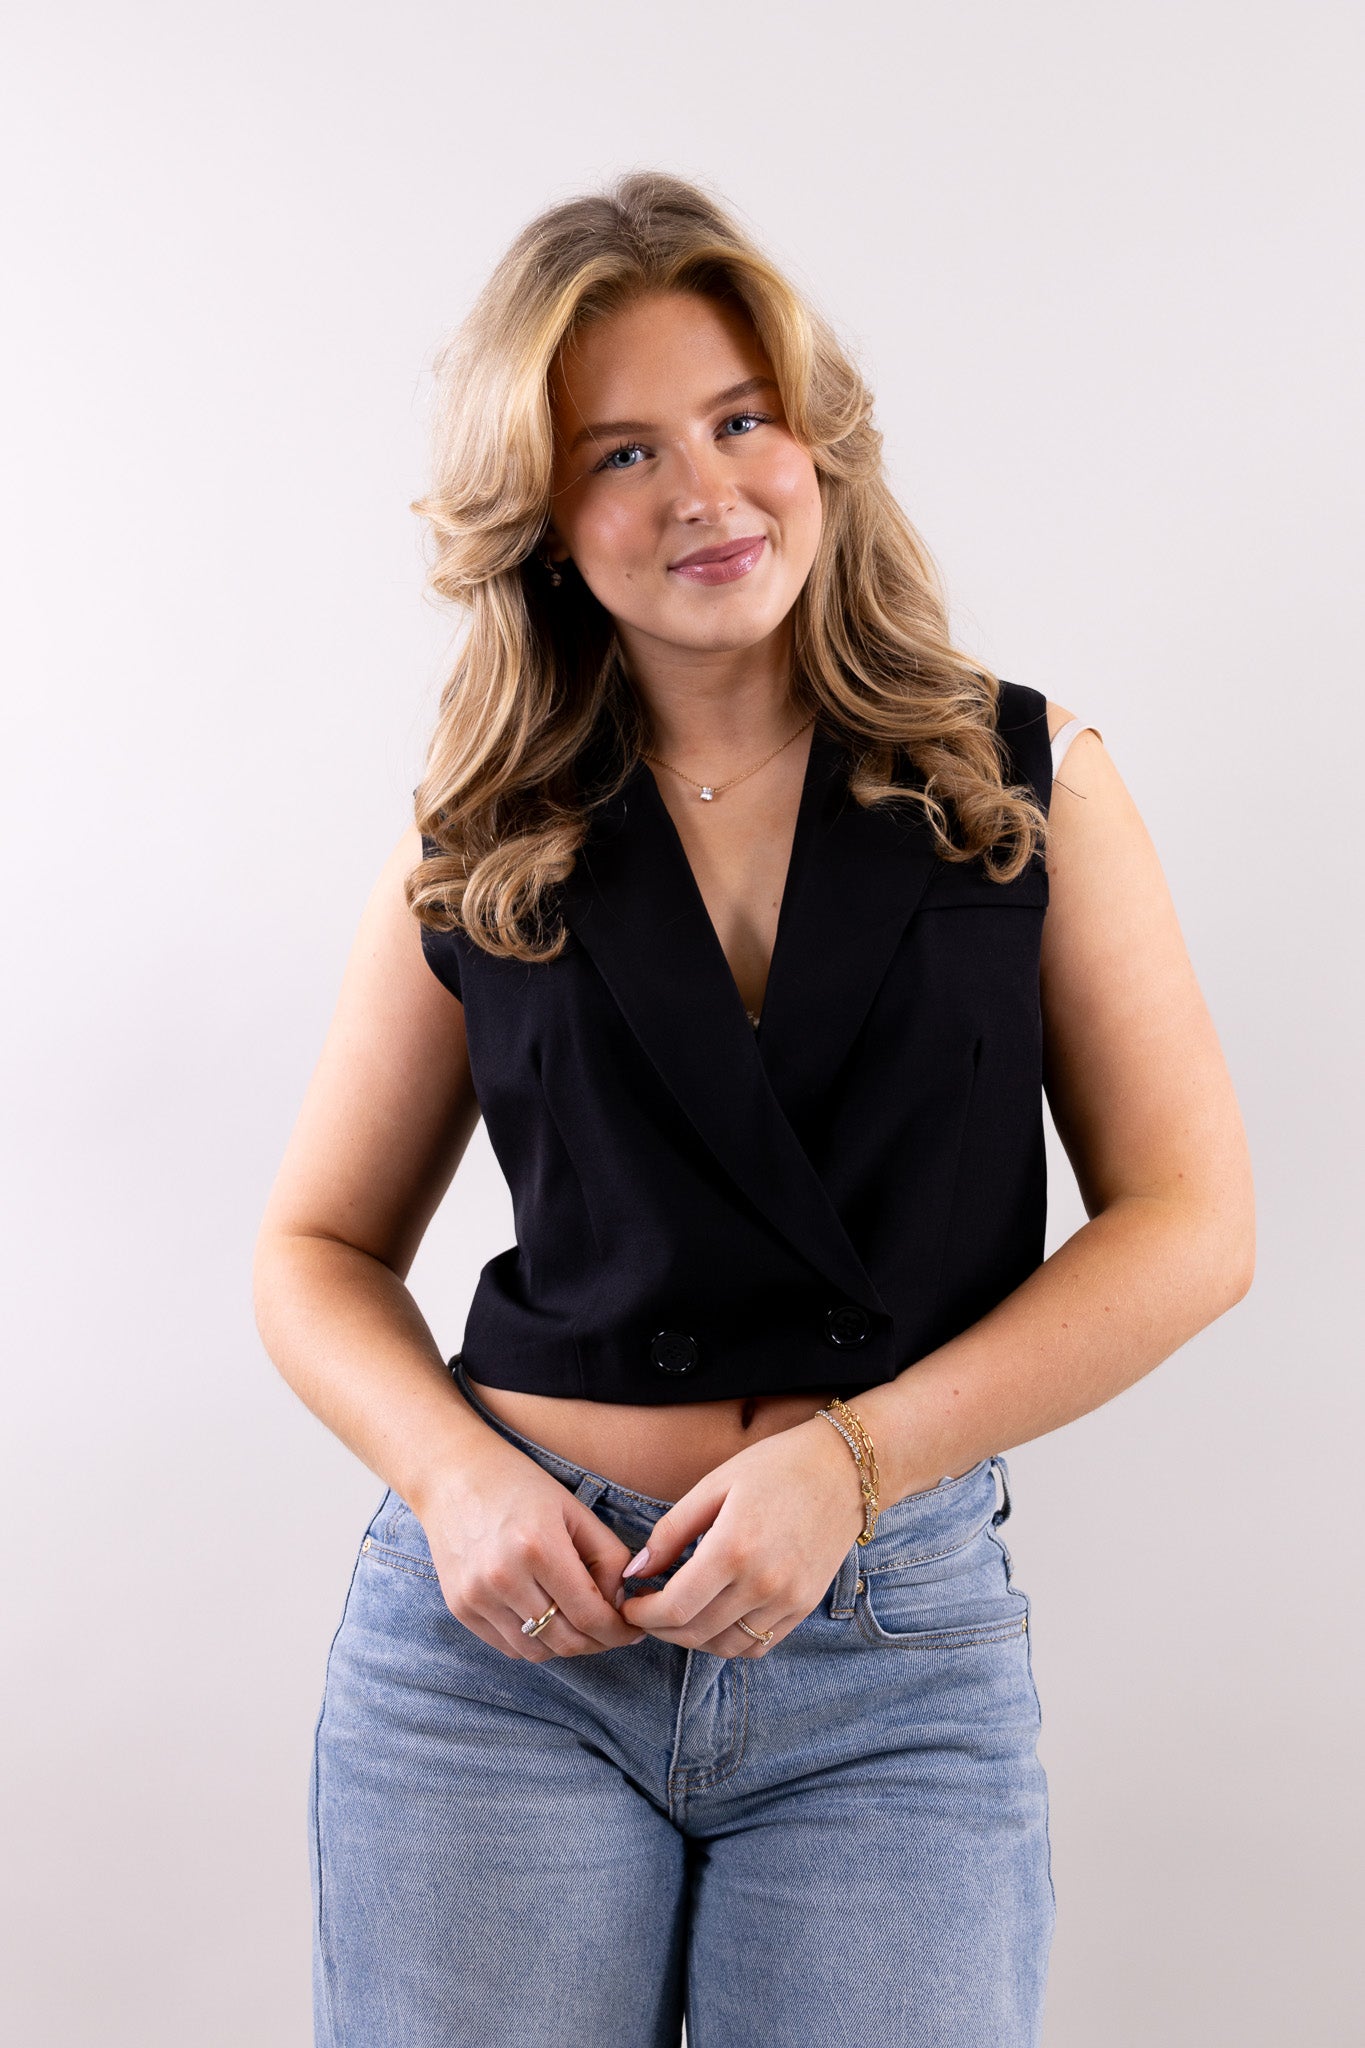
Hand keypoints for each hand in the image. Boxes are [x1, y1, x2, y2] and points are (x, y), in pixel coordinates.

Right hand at [416, 1438, 650, 1661]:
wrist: (452, 1476)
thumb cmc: (520, 1486)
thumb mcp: (574, 1510)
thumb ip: (609, 1557)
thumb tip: (619, 1604)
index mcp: (539, 1547)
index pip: (590, 1615)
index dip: (619, 1631)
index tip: (633, 1630)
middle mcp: (503, 1577)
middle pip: (565, 1641)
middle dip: (598, 1643)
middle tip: (610, 1630)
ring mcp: (476, 1596)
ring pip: (536, 1652)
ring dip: (565, 1645)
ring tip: (577, 1622)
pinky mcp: (459, 1608)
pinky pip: (507, 1646)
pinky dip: (533, 1641)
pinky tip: (544, 1617)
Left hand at [615, 1415, 865, 1656]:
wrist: (846, 1469)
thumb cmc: (776, 1466)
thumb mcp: (714, 1484)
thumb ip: (671, 1531)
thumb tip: (636, 1570)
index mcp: (733, 1548)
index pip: (675, 1608)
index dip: (643, 1614)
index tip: (629, 1602)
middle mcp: (762, 1583)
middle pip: (695, 1634)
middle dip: (660, 1629)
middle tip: (645, 1610)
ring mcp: (788, 1600)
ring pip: (725, 1647)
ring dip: (692, 1640)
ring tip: (677, 1615)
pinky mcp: (805, 1606)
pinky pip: (759, 1644)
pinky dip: (729, 1642)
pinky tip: (715, 1618)